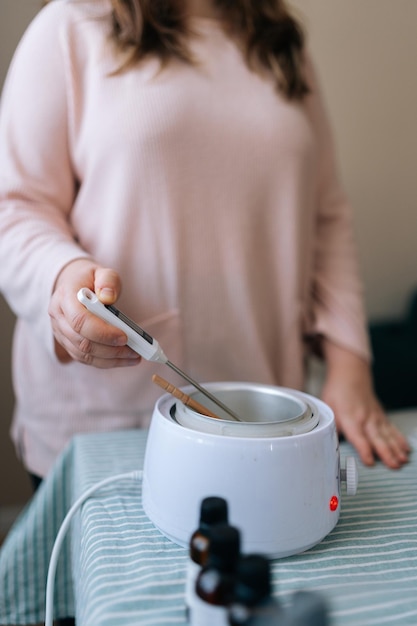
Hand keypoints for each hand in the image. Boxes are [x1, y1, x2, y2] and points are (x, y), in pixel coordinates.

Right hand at [48, 258, 140, 367]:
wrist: (73, 283)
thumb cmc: (90, 278)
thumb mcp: (102, 272)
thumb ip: (108, 281)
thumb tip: (108, 297)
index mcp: (64, 297)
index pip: (80, 320)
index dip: (102, 332)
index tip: (124, 337)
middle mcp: (58, 316)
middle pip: (82, 341)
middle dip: (111, 350)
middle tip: (135, 351)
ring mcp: (60, 332)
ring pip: (83, 354)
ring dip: (111, 359)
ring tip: (133, 356)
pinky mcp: (67, 343)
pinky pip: (84, 358)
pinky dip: (105, 361)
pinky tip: (123, 359)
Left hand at [321, 341, 410, 468]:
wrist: (350, 374)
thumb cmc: (337, 392)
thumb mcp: (327, 407)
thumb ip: (330, 426)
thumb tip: (327, 442)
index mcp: (349, 417)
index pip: (357, 436)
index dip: (364, 449)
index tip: (370, 461)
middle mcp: (365, 418)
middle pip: (376, 438)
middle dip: (386, 453)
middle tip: (394, 466)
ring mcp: (375, 417)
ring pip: (387, 435)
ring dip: (396, 448)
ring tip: (402, 460)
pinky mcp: (381, 416)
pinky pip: (392, 429)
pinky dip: (400, 439)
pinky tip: (406, 448)